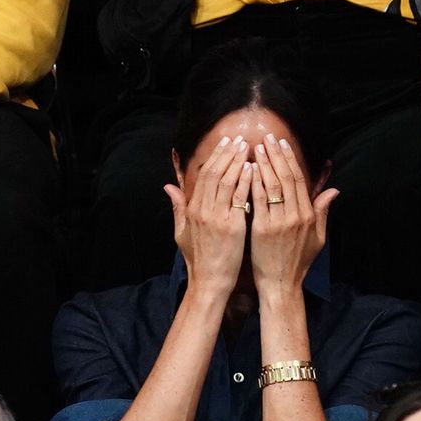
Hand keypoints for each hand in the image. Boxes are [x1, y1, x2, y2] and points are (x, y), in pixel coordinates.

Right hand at [164, 135, 250, 296]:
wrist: (209, 281)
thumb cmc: (198, 259)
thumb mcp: (182, 232)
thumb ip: (177, 207)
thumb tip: (168, 186)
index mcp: (192, 210)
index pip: (203, 175)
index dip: (215, 156)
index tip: (226, 143)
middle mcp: (203, 210)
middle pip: (214, 173)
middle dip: (227, 153)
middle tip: (239, 139)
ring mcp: (217, 218)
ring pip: (226, 182)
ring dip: (237, 162)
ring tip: (248, 147)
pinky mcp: (231, 227)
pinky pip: (238, 198)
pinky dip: (245, 181)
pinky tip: (252, 169)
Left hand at [249, 133, 338, 300]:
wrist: (282, 285)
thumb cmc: (298, 262)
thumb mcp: (318, 238)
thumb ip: (323, 212)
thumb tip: (333, 191)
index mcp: (308, 215)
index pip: (298, 180)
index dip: (290, 160)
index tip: (282, 144)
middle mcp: (296, 216)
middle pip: (285, 178)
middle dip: (276, 155)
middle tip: (267, 137)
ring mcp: (279, 222)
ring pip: (271, 186)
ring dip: (263, 164)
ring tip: (255, 147)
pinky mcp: (263, 229)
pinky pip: (258, 201)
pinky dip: (253, 183)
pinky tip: (247, 170)